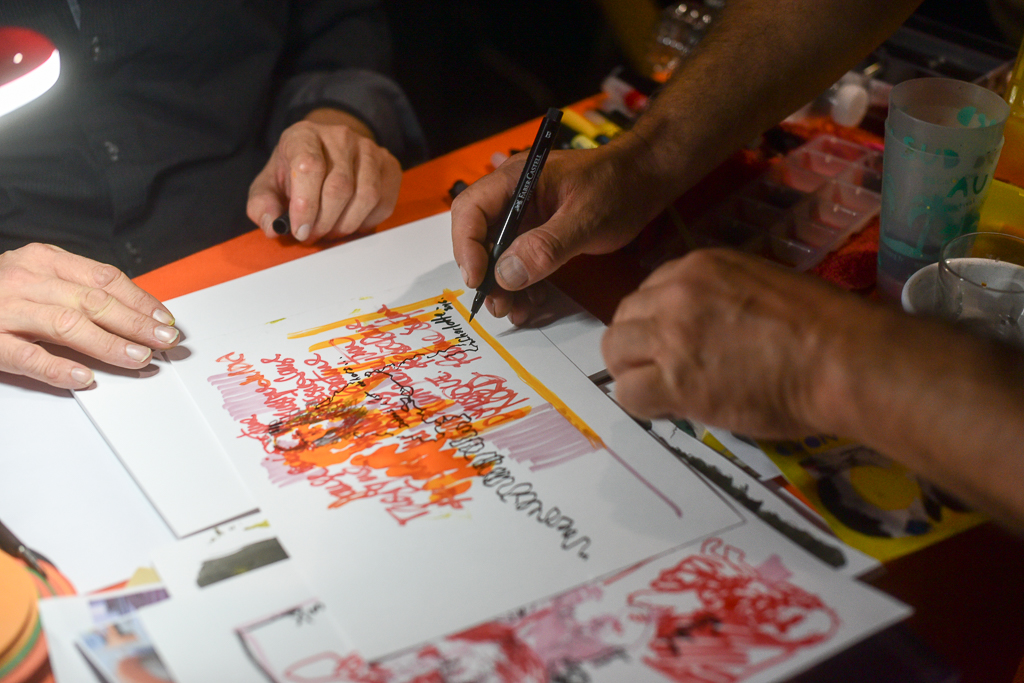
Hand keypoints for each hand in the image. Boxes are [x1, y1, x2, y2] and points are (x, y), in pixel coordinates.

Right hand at [0, 244, 179, 388]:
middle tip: (164, 341)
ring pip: (66, 325)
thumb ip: (78, 289)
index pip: (104, 279)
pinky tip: (83, 376)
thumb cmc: (0, 292)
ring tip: (137, 358)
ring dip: (107, 343)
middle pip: (93, 301)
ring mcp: (5, 309)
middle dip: (134, 323)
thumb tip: (135, 312)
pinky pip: (26, 355)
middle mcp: (26, 279)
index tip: (165, 320)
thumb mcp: (39, 277)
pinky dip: (57, 367)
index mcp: (45, 260)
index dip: (139, 300)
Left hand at [247, 108, 401, 243]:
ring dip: (346, 224)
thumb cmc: (295, 173)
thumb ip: (261, 206)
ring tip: (331, 231)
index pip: (308, 166)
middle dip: (324, 222)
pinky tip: (350, 221)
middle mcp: (339, 136)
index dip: (304, 205)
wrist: (327, 154)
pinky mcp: (389, 166)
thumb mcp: (269, 186)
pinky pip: (383, 203)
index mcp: (304, 135)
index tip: (299, 229)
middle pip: (339, 187)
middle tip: (313, 235)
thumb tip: (272, 226)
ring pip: (366, 196)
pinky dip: (366, 222)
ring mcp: (369, 149)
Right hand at [451, 135, 668, 324]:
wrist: (647, 181)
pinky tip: (532, 302)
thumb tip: (507, 274)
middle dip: (484, 273)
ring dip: (502, 286)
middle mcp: (514, 197)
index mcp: (516, 180)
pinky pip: (520, 263)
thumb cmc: (619, 186)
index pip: (470, 210)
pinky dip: (522, 285)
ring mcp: (526, 218)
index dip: (467, 246)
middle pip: (479, 236)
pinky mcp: (540, 236)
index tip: (478, 279)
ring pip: (498, 255)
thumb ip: (546, 246)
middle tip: (496, 304)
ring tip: (514, 311)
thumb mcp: (586, 218)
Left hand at [601, 249, 872, 437]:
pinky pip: (628, 392)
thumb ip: (721, 298)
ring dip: (631, 372)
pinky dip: (642, 405)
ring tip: (660, 391)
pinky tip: (668, 409)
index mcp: (699, 265)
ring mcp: (671, 335)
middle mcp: (676, 293)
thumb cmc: (822, 325)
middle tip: (660, 370)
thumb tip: (706, 329)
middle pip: (624, 318)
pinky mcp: (674, 380)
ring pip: (615, 351)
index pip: (649, 290)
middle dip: (636, 345)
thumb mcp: (761, 286)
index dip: (656, 321)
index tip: (674, 343)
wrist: (841, 357)